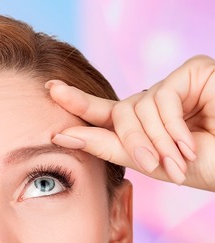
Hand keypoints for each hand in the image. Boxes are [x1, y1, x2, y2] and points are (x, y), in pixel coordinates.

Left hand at [48, 55, 214, 190]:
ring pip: (136, 107)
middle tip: (157, 166)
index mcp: (146, 122)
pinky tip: (190, 140)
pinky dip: (172, 126)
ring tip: (180, 158)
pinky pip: (160, 98)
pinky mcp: (193, 71)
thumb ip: (109, 147)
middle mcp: (157, 100)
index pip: (106, 110)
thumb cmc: (207, 166)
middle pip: (118, 113)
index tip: (50, 90)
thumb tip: (62, 133)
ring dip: (157, 140)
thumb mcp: (150, 162)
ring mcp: (175, 84)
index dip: (78, 102)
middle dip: (133, 143)